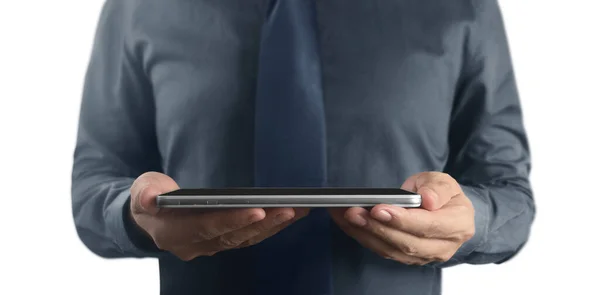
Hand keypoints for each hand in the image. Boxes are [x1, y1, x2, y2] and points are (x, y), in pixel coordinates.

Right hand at [129, 172, 308, 260]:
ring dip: (272, 225)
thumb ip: (145, 194)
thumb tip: (148, 198)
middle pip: (234, 236)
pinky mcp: (223, 240)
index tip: (257, 209)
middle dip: (263, 223)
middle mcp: (196, 245)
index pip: (207, 228)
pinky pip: (250, 236)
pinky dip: (271, 226)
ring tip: (297, 209)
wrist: (149, 218)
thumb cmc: (149, 198)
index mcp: (174, 233)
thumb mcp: (141, 190)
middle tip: (289, 209)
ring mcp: (211, 245)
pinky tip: (291, 213)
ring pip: (247, 239)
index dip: (232, 220)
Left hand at [328, 172, 474, 264]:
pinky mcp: (407, 258)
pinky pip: (383, 250)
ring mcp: (425, 256)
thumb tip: (428, 200)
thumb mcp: (445, 182)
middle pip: (406, 242)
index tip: (378, 209)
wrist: (446, 211)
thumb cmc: (443, 195)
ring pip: (392, 250)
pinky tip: (348, 223)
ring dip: (366, 233)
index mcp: (458, 225)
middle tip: (354, 212)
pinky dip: (363, 237)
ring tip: (347, 216)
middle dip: (377, 227)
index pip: (427, 226)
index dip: (402, 219)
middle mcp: (443, 246)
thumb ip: (437, 188)